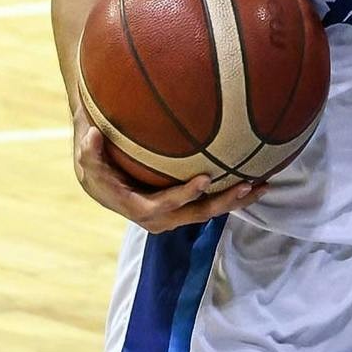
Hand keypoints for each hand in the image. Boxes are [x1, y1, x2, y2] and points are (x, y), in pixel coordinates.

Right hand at [72, 104, 260, 232]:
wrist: (101, 176)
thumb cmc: (96, 160)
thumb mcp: (87, 156)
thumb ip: (88, 148)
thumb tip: (92, 134)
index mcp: (134, 206)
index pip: (160, 206)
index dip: (182, 196)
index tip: (204, 179)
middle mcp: (157, 217)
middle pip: (195, 215)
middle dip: (222, 203)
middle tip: (247, 186)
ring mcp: (173, 214)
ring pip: (208, 212)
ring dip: (235, 201)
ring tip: (264, 186)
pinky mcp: (183, 206)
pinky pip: (210, 203)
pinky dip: (232, 194)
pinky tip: (257, 179)